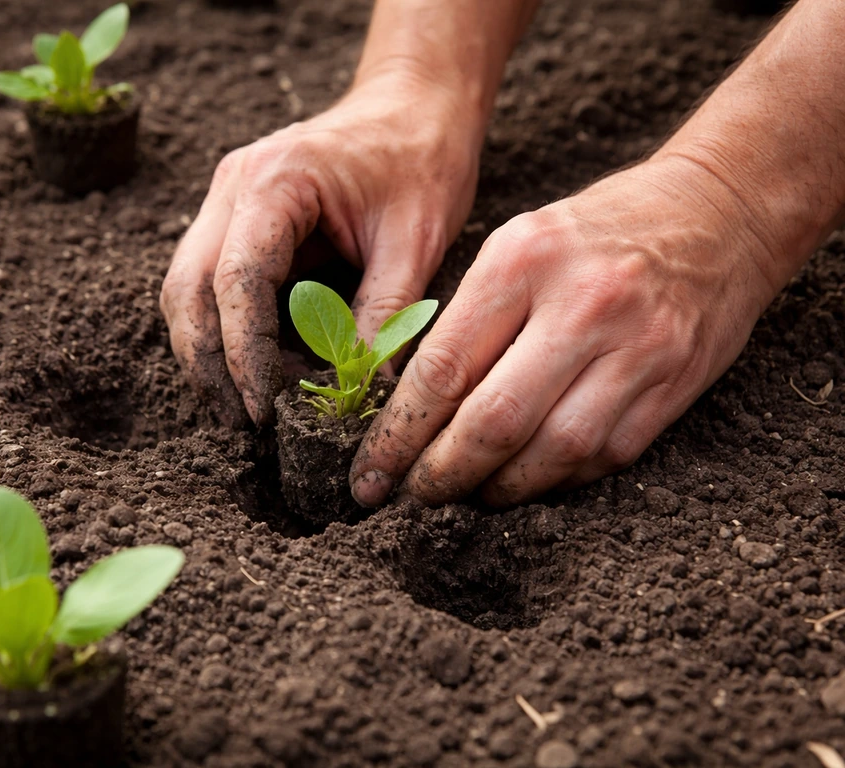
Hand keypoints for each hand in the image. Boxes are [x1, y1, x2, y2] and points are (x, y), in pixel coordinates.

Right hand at [160, 69, 483, 426]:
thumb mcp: (415, 241)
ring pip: (186, 292)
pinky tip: (255, 372)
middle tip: (246, 424)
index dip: (244, 354)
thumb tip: (360, 397)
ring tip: (248, 410)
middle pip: (189, 290)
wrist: (414, 107)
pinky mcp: (236, 221)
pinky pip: (209, 285)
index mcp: (274, 181)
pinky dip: (224, 333)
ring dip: (208, 354)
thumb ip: (382, 317)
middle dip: (210, 365)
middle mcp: (233, 188)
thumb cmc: (421, 160)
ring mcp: (226, 202)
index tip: (265, 410)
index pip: (236, 280)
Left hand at [350, 155, 781, 506]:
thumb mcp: (518, 244)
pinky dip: (553, 480)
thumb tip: (411, 410)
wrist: (718, 212)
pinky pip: (601, 458)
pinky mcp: (673, 385)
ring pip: (550, 454)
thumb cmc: (596, 232)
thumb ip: (469, 319)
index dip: (397, 434)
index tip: (371, 471)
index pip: (443, 369)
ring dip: (496, 489)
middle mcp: (582, 306)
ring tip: (465, 494)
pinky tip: (524, 480)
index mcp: (523, 261)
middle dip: (440, 475)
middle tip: (412, 496)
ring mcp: (636, 349)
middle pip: (493, 423)